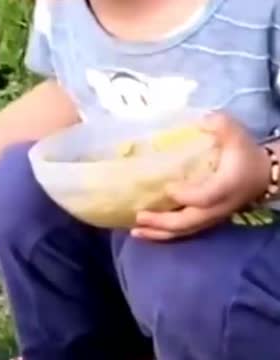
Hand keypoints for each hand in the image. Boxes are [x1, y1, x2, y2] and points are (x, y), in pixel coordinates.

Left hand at [131, 113, 270, 240]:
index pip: (206, 197)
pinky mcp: (204, 220)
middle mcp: (217, 207)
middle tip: (139, 216)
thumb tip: (203, 121)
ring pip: (184, 231)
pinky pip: (184, 231)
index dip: (187, 196)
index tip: (168, 188)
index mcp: (226, 186)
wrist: (261, 175)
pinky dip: (163, 233)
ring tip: (135, 231)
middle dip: (162, 222)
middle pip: (189, 221)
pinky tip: (144, 231)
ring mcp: (211, 217)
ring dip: (158, 232)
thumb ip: (222, 125)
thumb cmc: (243, 154)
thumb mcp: (236, 135)